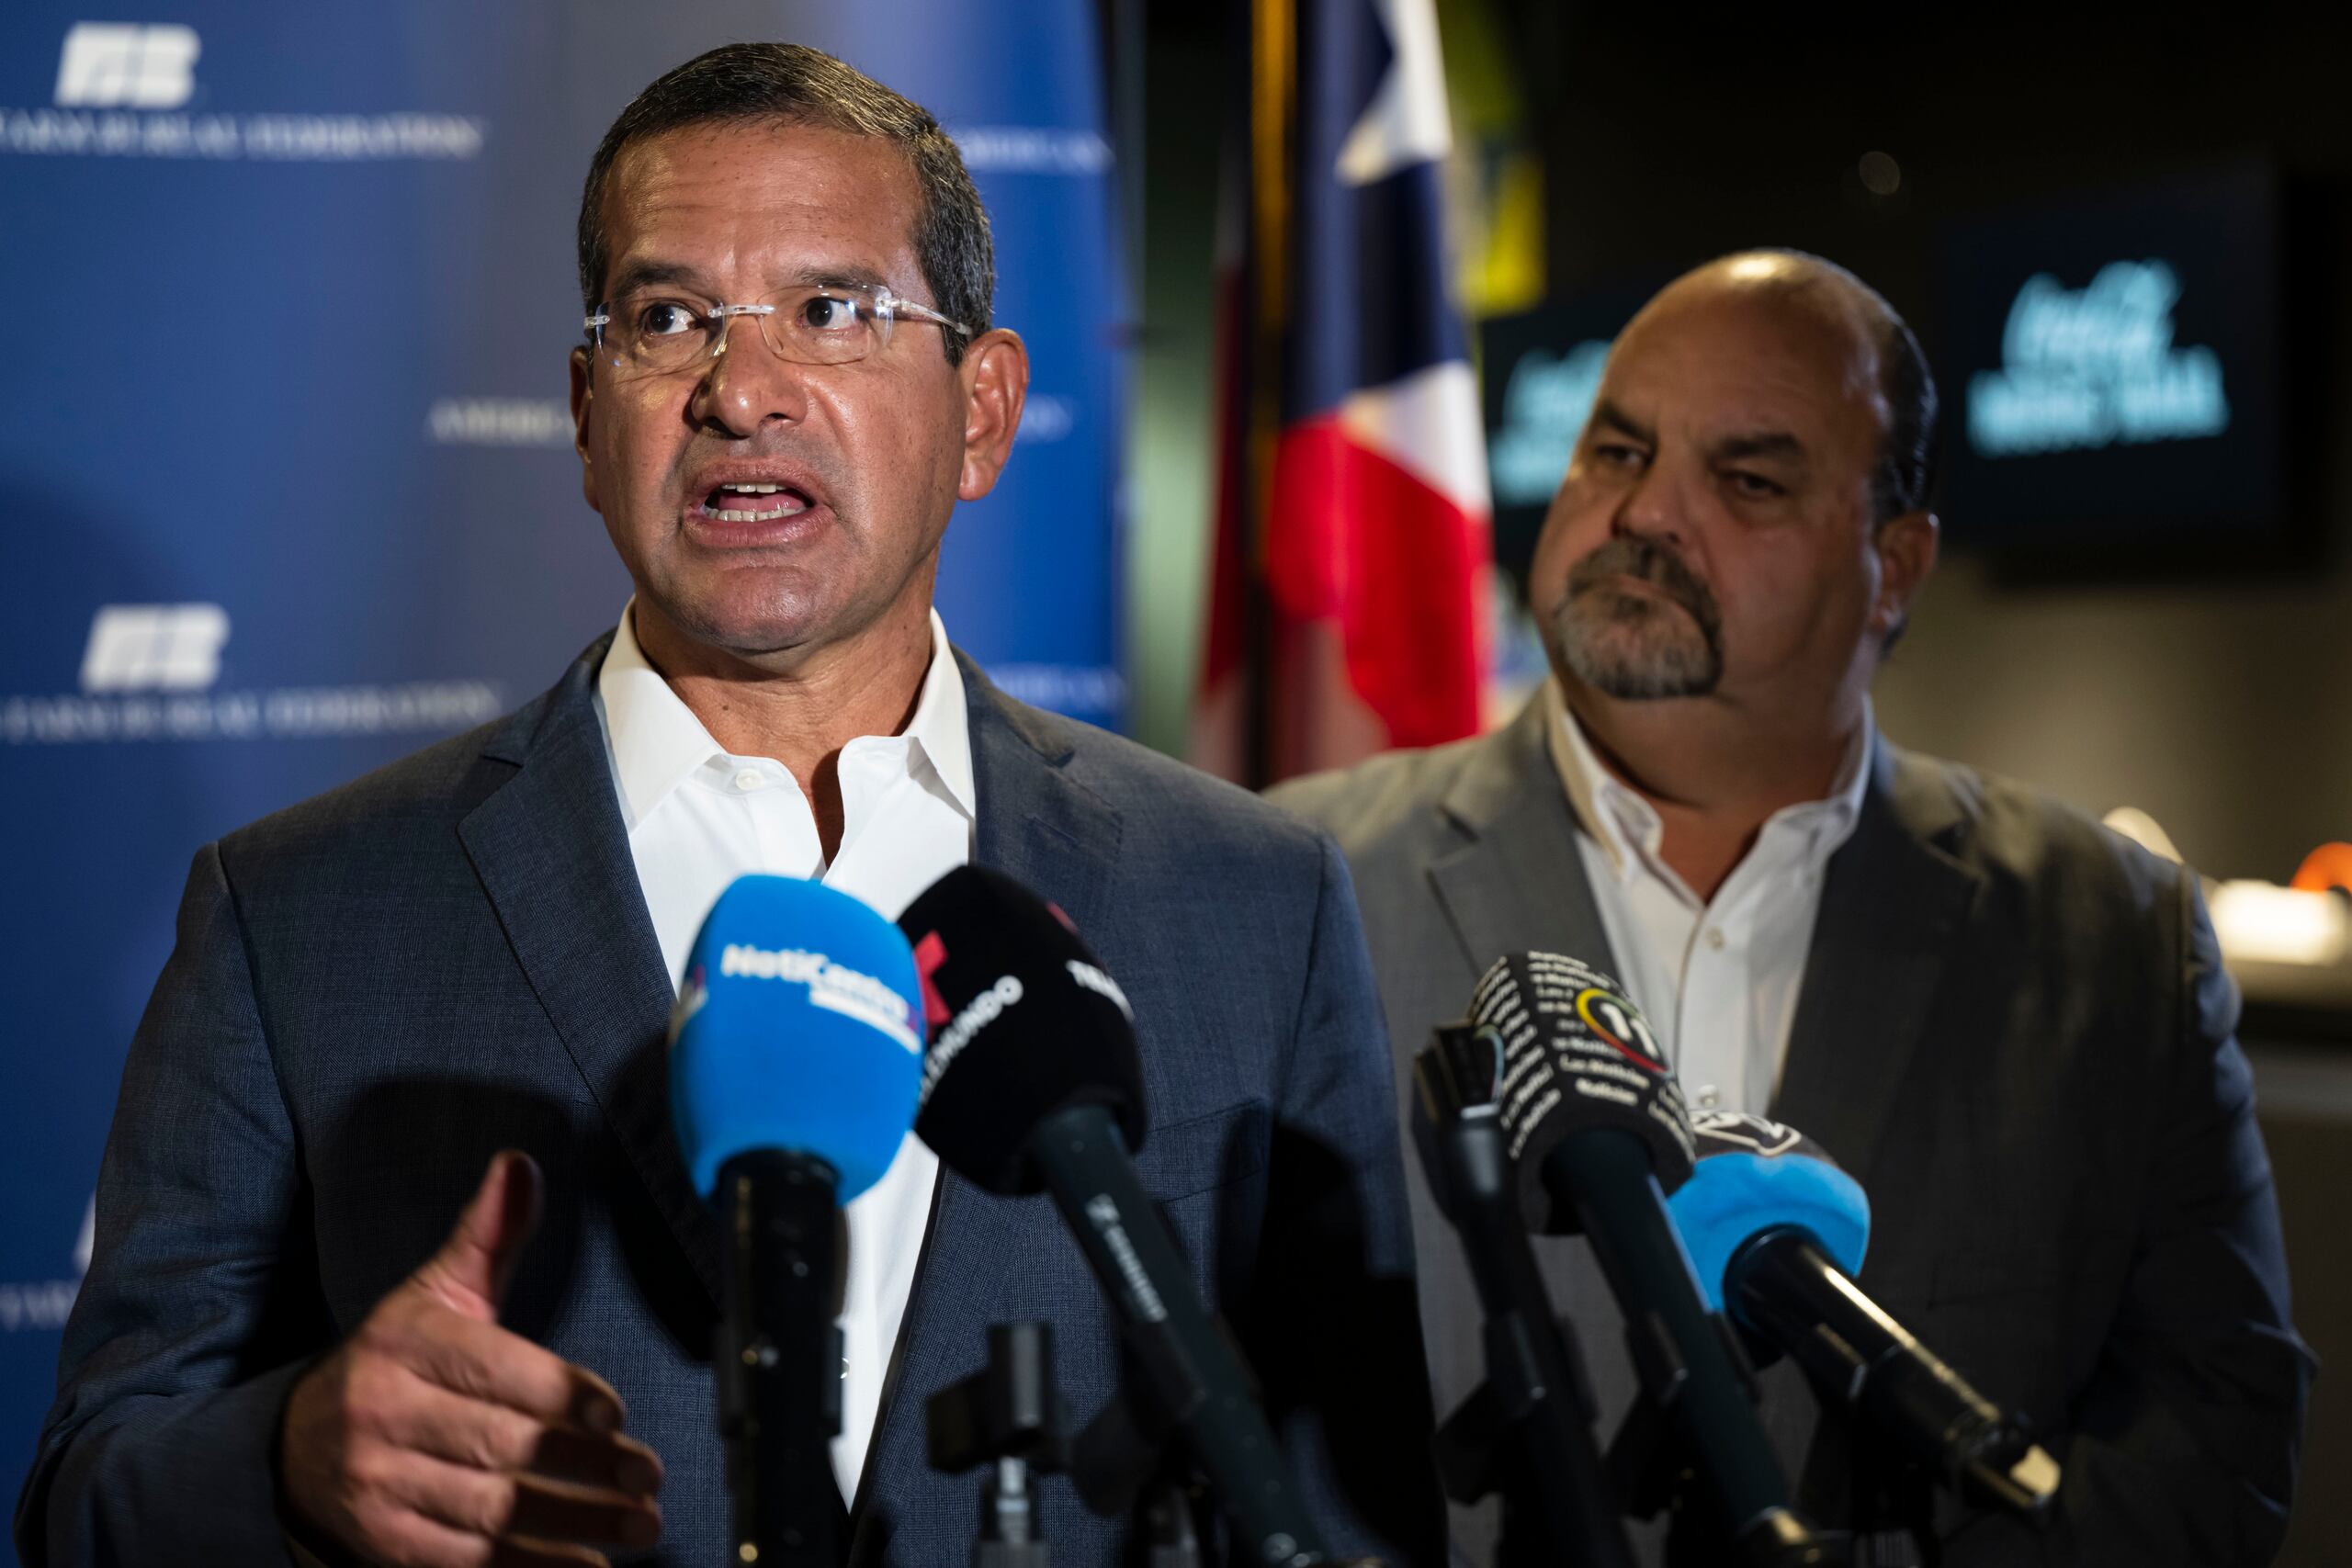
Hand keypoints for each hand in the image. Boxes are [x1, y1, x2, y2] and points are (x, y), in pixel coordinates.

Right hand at [280, 1151, 664, 1566]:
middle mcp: (380, 1416)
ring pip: (487, 1512)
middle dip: (583, 1467)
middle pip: (498, 1448)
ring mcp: (377, 1486)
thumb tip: (521, 1164)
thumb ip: (486, 1235)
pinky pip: (463, 1562)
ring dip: (572, 1525)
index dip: (558, 1394)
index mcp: (401, 1345)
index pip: (491, 1371)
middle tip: (648, 1479)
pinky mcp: (383, 1543)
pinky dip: (528, 1567)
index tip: (617, 1413)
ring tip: (640, 1526)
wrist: (294, 1446)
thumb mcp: (434, 1293)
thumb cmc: (395, 1361)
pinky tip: (585, 1566)